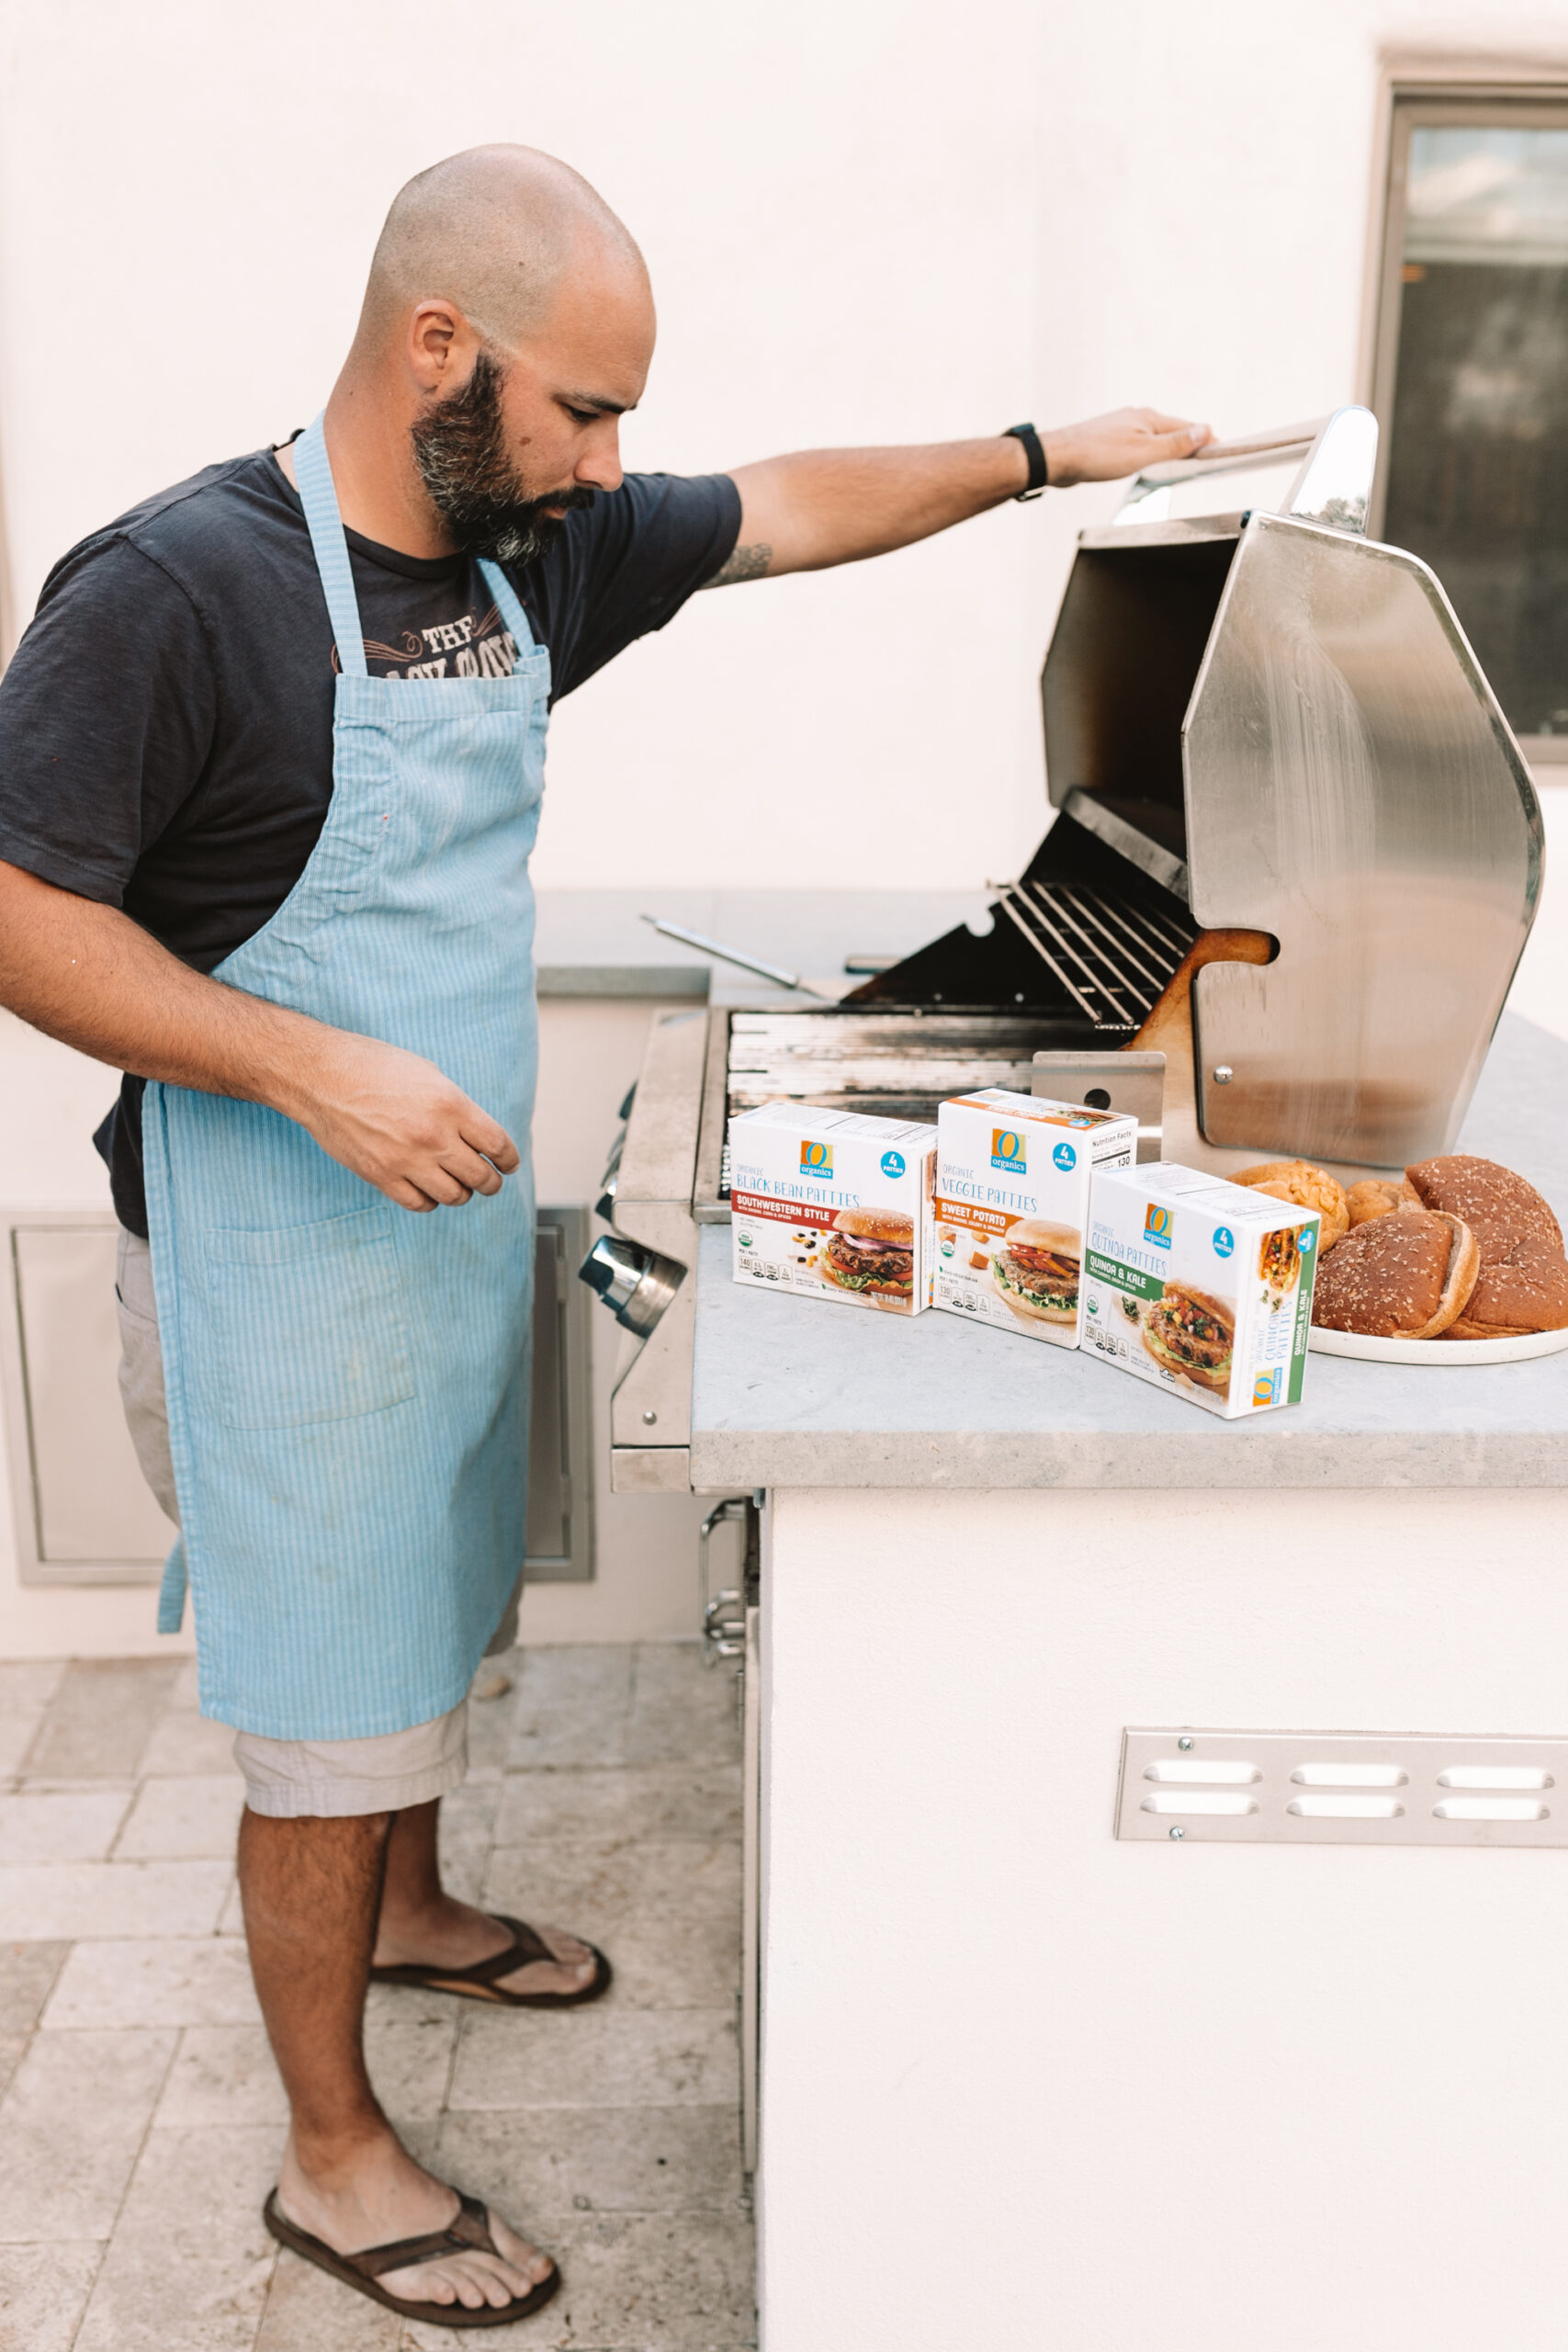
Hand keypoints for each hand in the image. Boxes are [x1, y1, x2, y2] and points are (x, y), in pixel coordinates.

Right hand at [282, 1029, 518, 1212]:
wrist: (322, 1076)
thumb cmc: (374, 1066)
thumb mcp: (428, 1074)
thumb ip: (456, 1107)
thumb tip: (476, 1134)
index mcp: (451, 1105)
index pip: (498, 1145)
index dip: (509, 1160)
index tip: (508, 1165)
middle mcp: (434, 1136)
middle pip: (481, 1177)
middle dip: (491, 1182)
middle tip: (489, 1181)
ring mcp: (407, 1159)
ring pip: (453, 1196)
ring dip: (461, 1193)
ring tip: (458, 1185)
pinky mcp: (381, 1176)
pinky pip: (419, 1204)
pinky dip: (430, 1201)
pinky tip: (428, 1189)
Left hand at [1040, 407, 1211, 488]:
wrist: (1059, 459)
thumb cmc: (1098, 455)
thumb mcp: (1145, 454)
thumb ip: (1176, 445)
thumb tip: (1206, 430)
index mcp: (1149, 418)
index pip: (1188, 428)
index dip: (1205, 441)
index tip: (1220, 453)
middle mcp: (1137, 418)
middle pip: (1172, 432)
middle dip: (1188, 447)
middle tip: (1203, 464)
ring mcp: (1122, 428)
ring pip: (1153, 440)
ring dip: (1167, 452)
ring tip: (1179, 468)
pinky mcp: (1109, 441)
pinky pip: (1137, 447)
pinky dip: (1148, 457)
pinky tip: (1145, 467)